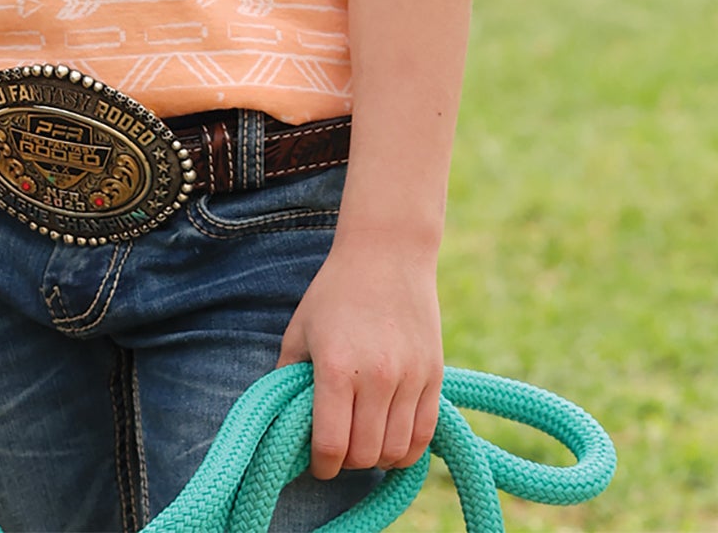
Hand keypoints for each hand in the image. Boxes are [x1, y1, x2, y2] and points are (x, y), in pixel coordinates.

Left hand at [277, 233, 442, 476]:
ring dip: (376, 458)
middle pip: (364, 456)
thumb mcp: (300, 330)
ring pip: (395, 451)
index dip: (320, 466)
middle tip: (338, 450)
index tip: (316, 463)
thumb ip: (288, 378)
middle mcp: (376, 377)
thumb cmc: (335, 291)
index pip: (330, 446)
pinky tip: (390, 440)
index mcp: (336, 368)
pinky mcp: (434, 376)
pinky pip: (424, 436)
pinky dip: (406, 450)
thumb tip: (283, 422)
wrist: (387, 253)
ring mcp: (410, 378)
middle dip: (346, 463)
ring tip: (363, 443)